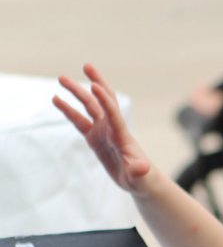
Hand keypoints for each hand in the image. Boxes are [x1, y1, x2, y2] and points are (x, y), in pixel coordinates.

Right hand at [53, 64, 150, 192]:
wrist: (140, 181)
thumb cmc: (142, 180)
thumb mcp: (141, 178)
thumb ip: (139, 171)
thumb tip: (142, 167)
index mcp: (122, 136)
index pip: (113, 114)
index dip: (105, 100)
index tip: (94, 85)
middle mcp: (112, 128)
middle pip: (101, 102)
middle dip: (95, 83)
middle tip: (85, 66)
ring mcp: (102, 131)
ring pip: (88, 107)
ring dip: (76, 92)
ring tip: (60, 78)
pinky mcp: (94, 138)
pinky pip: (79, 120)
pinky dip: (68, 110)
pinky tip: (56, 100)